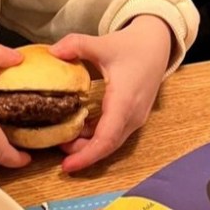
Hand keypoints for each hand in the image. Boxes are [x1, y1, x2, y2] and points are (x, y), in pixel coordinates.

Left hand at [48, 15, 172, 171]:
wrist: (156, 46)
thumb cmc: (131, 46)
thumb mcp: (103, 43)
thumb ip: (76, 45)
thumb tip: (52, 51)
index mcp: (124, 101)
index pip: (107, 138)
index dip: (87, 155)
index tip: (67, 167)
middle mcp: (132, 115)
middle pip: (106, 145)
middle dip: (82, 154)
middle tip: (56, 154)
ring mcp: (134, 118)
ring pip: (110, 141)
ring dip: (87, 146)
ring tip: (61, 143)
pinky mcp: (132, 116)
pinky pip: (113, 133)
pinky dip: (94, 136)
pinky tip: (76, 130)